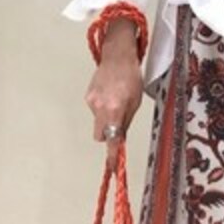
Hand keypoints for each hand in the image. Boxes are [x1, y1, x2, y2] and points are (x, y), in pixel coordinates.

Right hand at [85, 24, 143, 171]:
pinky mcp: (87, 97)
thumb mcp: (135, 101)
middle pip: (100, 135)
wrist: (117, 55)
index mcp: (114, 109)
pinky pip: (96, 110)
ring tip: (117, 100)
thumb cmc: (130, 77)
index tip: (113, 169)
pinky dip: (103, 107)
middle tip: (120, 123)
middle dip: (109, 134)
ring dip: (107, 118)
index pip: (112, 139)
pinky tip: (110, 94)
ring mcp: (91, 102)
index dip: (112, 155)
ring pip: (99, 122)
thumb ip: (126, 121)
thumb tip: (120, 139)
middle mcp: (100, 108)